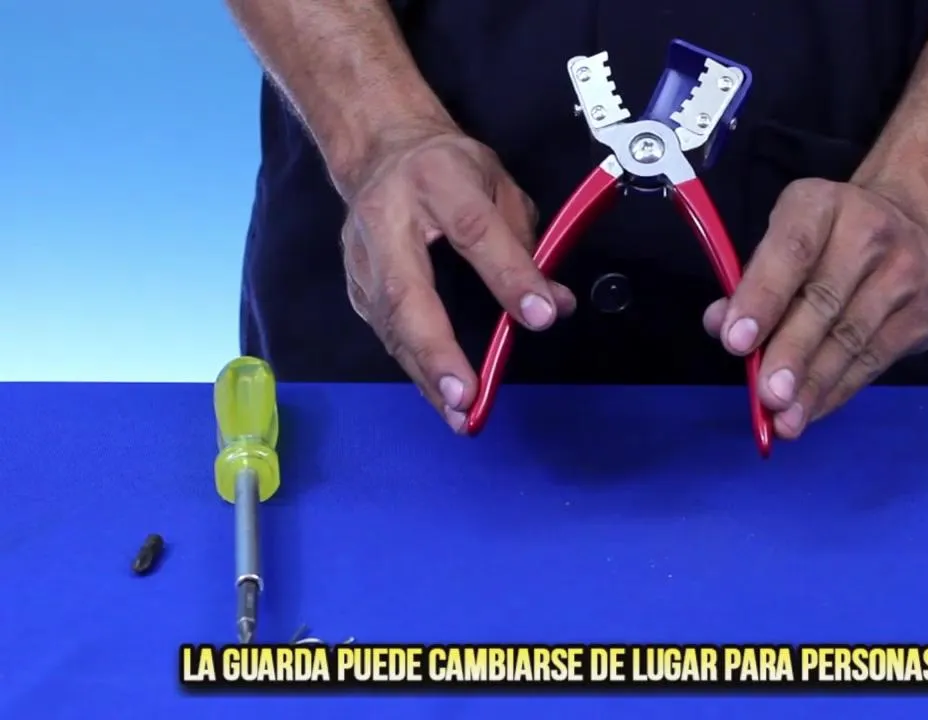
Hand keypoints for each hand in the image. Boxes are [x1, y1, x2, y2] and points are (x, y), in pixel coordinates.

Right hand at [341, 130, 575, 430]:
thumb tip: (554, 304)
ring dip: (424, 374)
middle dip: (437, 351)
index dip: (509, 276)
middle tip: (465, 398)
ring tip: (458, 414)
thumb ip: (528, 244)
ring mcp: (362, 255)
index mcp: (437, 179)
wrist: (380, 147)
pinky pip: (386, 332)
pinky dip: (414, 368)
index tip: (540, 315)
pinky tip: (437, 395)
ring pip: (389, 324)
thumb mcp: (499, 185)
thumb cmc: (447, 167)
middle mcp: (388, 218)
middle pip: (408, 293)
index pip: (476, 232)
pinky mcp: (354, 284)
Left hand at [703, 179, 927, 438]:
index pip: (791, 251)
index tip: (736, 341)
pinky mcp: (924, 315)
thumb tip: (720, 325)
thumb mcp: (787, 234)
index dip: (762, 297)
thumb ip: (753, 278)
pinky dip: (838, 391)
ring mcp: (905, 274)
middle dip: (791, 353)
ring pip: (852, 339)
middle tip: (767, 396)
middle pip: (824, 302)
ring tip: (785, 420)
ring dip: (814, 385)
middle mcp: (870, 233)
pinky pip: (874, 361)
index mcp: (821, 206)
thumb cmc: (831, 236)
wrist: (915, 222)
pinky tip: (812, 410)